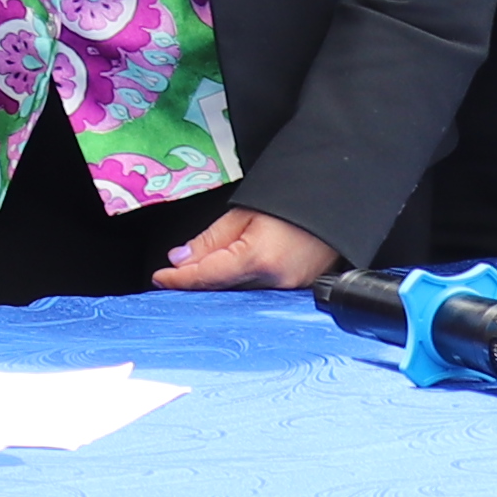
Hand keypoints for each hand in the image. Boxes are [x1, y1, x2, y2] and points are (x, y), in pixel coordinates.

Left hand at [153, 209, 340, 291]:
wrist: (335, 202)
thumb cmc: (292, 202)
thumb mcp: (242, 214)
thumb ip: (209, 241)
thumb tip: (180, 259)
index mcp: (257, 259)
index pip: (207, 276)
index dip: (179, 279)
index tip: (160, 278)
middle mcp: (274, 282)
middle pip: (221, 289)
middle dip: (194, 283)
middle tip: (171, 277)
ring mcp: (289, 290)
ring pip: (239, 294)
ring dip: (216, 287)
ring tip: (195, 276)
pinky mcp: (298, 291)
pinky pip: (258, 293)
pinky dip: (239, 287)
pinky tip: (225, 281)